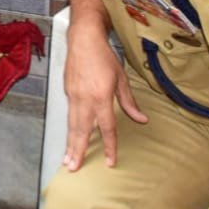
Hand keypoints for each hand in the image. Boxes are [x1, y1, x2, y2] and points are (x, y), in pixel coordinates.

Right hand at [62, 20, 147, 170]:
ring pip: (72, 125)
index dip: (110, 147)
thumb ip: (129, 102)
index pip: (107, 128)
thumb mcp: (121, 79)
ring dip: (70, 144)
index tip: (110, 162)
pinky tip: (69, 137)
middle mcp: (85, 100)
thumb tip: (141, 119)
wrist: (83, 39)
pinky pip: (69, 115)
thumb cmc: (104, 57)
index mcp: (101, 97)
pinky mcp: (67, 91)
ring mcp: (73, 96)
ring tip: (68, 159)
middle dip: (78, 151)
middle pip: (82, 131)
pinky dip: (68, 129)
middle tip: (73, 168)